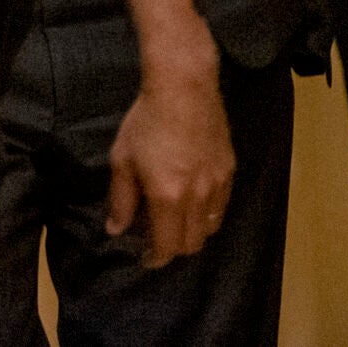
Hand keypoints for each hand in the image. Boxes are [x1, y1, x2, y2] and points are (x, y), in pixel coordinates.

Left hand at [105, 48, 234, 266]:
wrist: (184, 90)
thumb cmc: (146, 122)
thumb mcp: (122, 159)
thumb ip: (122, 199)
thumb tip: (117, 229)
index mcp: (168, 197)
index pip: (167, 245)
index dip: (155, 258)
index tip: (145, 258)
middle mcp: (197, 198)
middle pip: (192, 243)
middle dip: (173, 248)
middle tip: (155, 239)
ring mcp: (218, 186)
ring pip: (210, 228)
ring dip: (192, 233)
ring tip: (173, 221)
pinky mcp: (230, 172)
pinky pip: (221, 207)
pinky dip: (207, 214)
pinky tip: (192, 202)